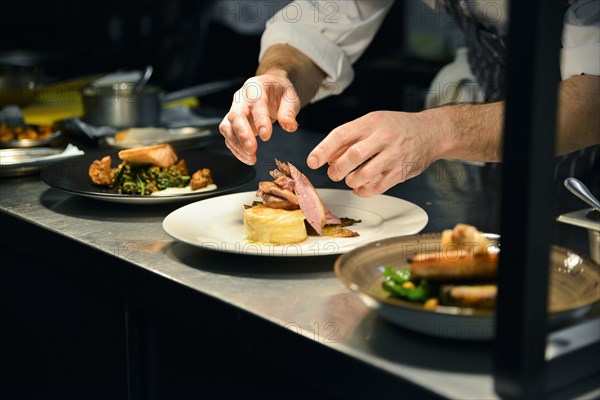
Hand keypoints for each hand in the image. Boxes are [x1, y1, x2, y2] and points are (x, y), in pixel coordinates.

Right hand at [219, 73, 300, 164]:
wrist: (270, 88)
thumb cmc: (280, 92)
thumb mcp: (290, 97)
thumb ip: (289, 112)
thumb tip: (290, 127)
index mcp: (256, 88)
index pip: (256, 104)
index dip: (260, 120)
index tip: (266, 136)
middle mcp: (241, 98)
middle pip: (235, 116)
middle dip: (242, 135)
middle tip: (252, 150)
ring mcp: (234, 110)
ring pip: (227, 128)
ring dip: (237, 145)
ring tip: (251, 158)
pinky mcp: (232, 123)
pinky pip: (229, 137)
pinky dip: (236, 149)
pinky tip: (248, 158)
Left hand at [307, 111, 441, 196]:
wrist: (431, 132)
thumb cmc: (396, 127)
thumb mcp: (372, 123)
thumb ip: (350, 138)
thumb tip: (327, 157)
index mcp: (371, 122)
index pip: (341, 135)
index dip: (323, 150)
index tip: (312, 161)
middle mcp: (383, 137)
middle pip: (353, 156)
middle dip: (337, 169)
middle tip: (333, 173)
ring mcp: (394, 155)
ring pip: (364, 174)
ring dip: (351, 180)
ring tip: (350, 179)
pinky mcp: (401, 172)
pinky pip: (377, 186)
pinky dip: (364, 190)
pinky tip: (360, 187)